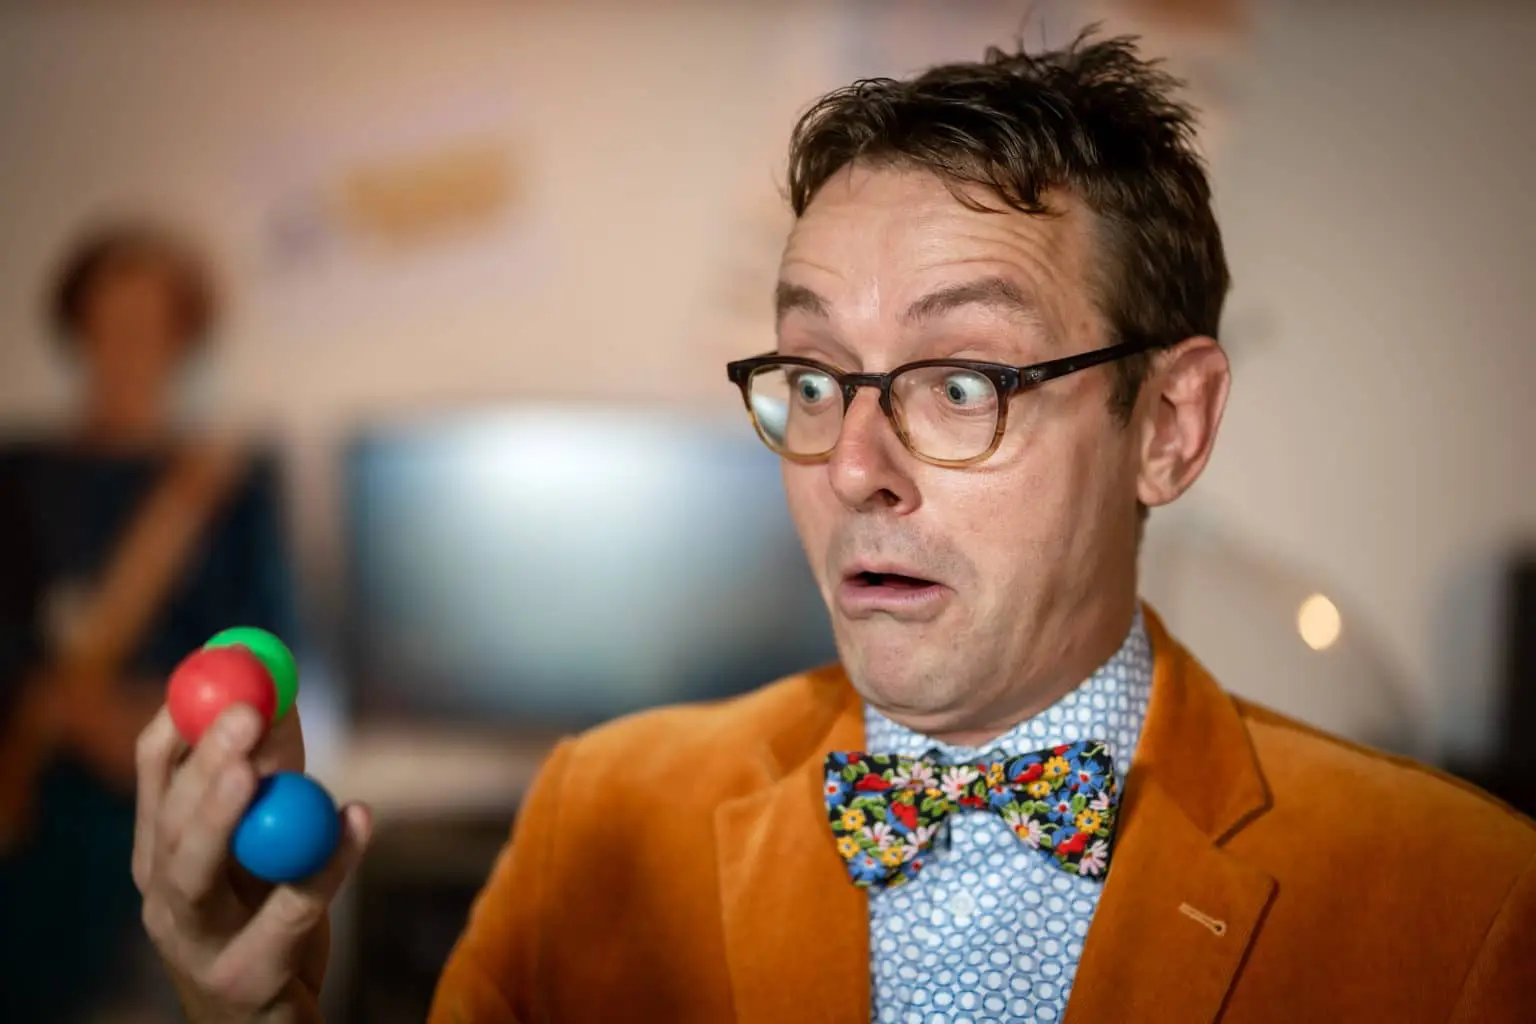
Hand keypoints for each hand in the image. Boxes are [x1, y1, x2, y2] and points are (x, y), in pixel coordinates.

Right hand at [133, 702, 371, 1021]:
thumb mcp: (269, 837)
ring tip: (261, 774)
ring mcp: (193, 943)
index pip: (156, 772)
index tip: (229, 674)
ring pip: (196, 876)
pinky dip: (330, 863)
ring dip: (227, 820)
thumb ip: (274, 772)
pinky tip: (360, 820)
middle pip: (172, 820)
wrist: (273, 1019)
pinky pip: (289, 912)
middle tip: (247, 716)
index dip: (187, 721)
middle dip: (207, 763)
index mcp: (162, 848)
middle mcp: (163, 893)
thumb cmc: (268, 915)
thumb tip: (282, 692)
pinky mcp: (242, 979)